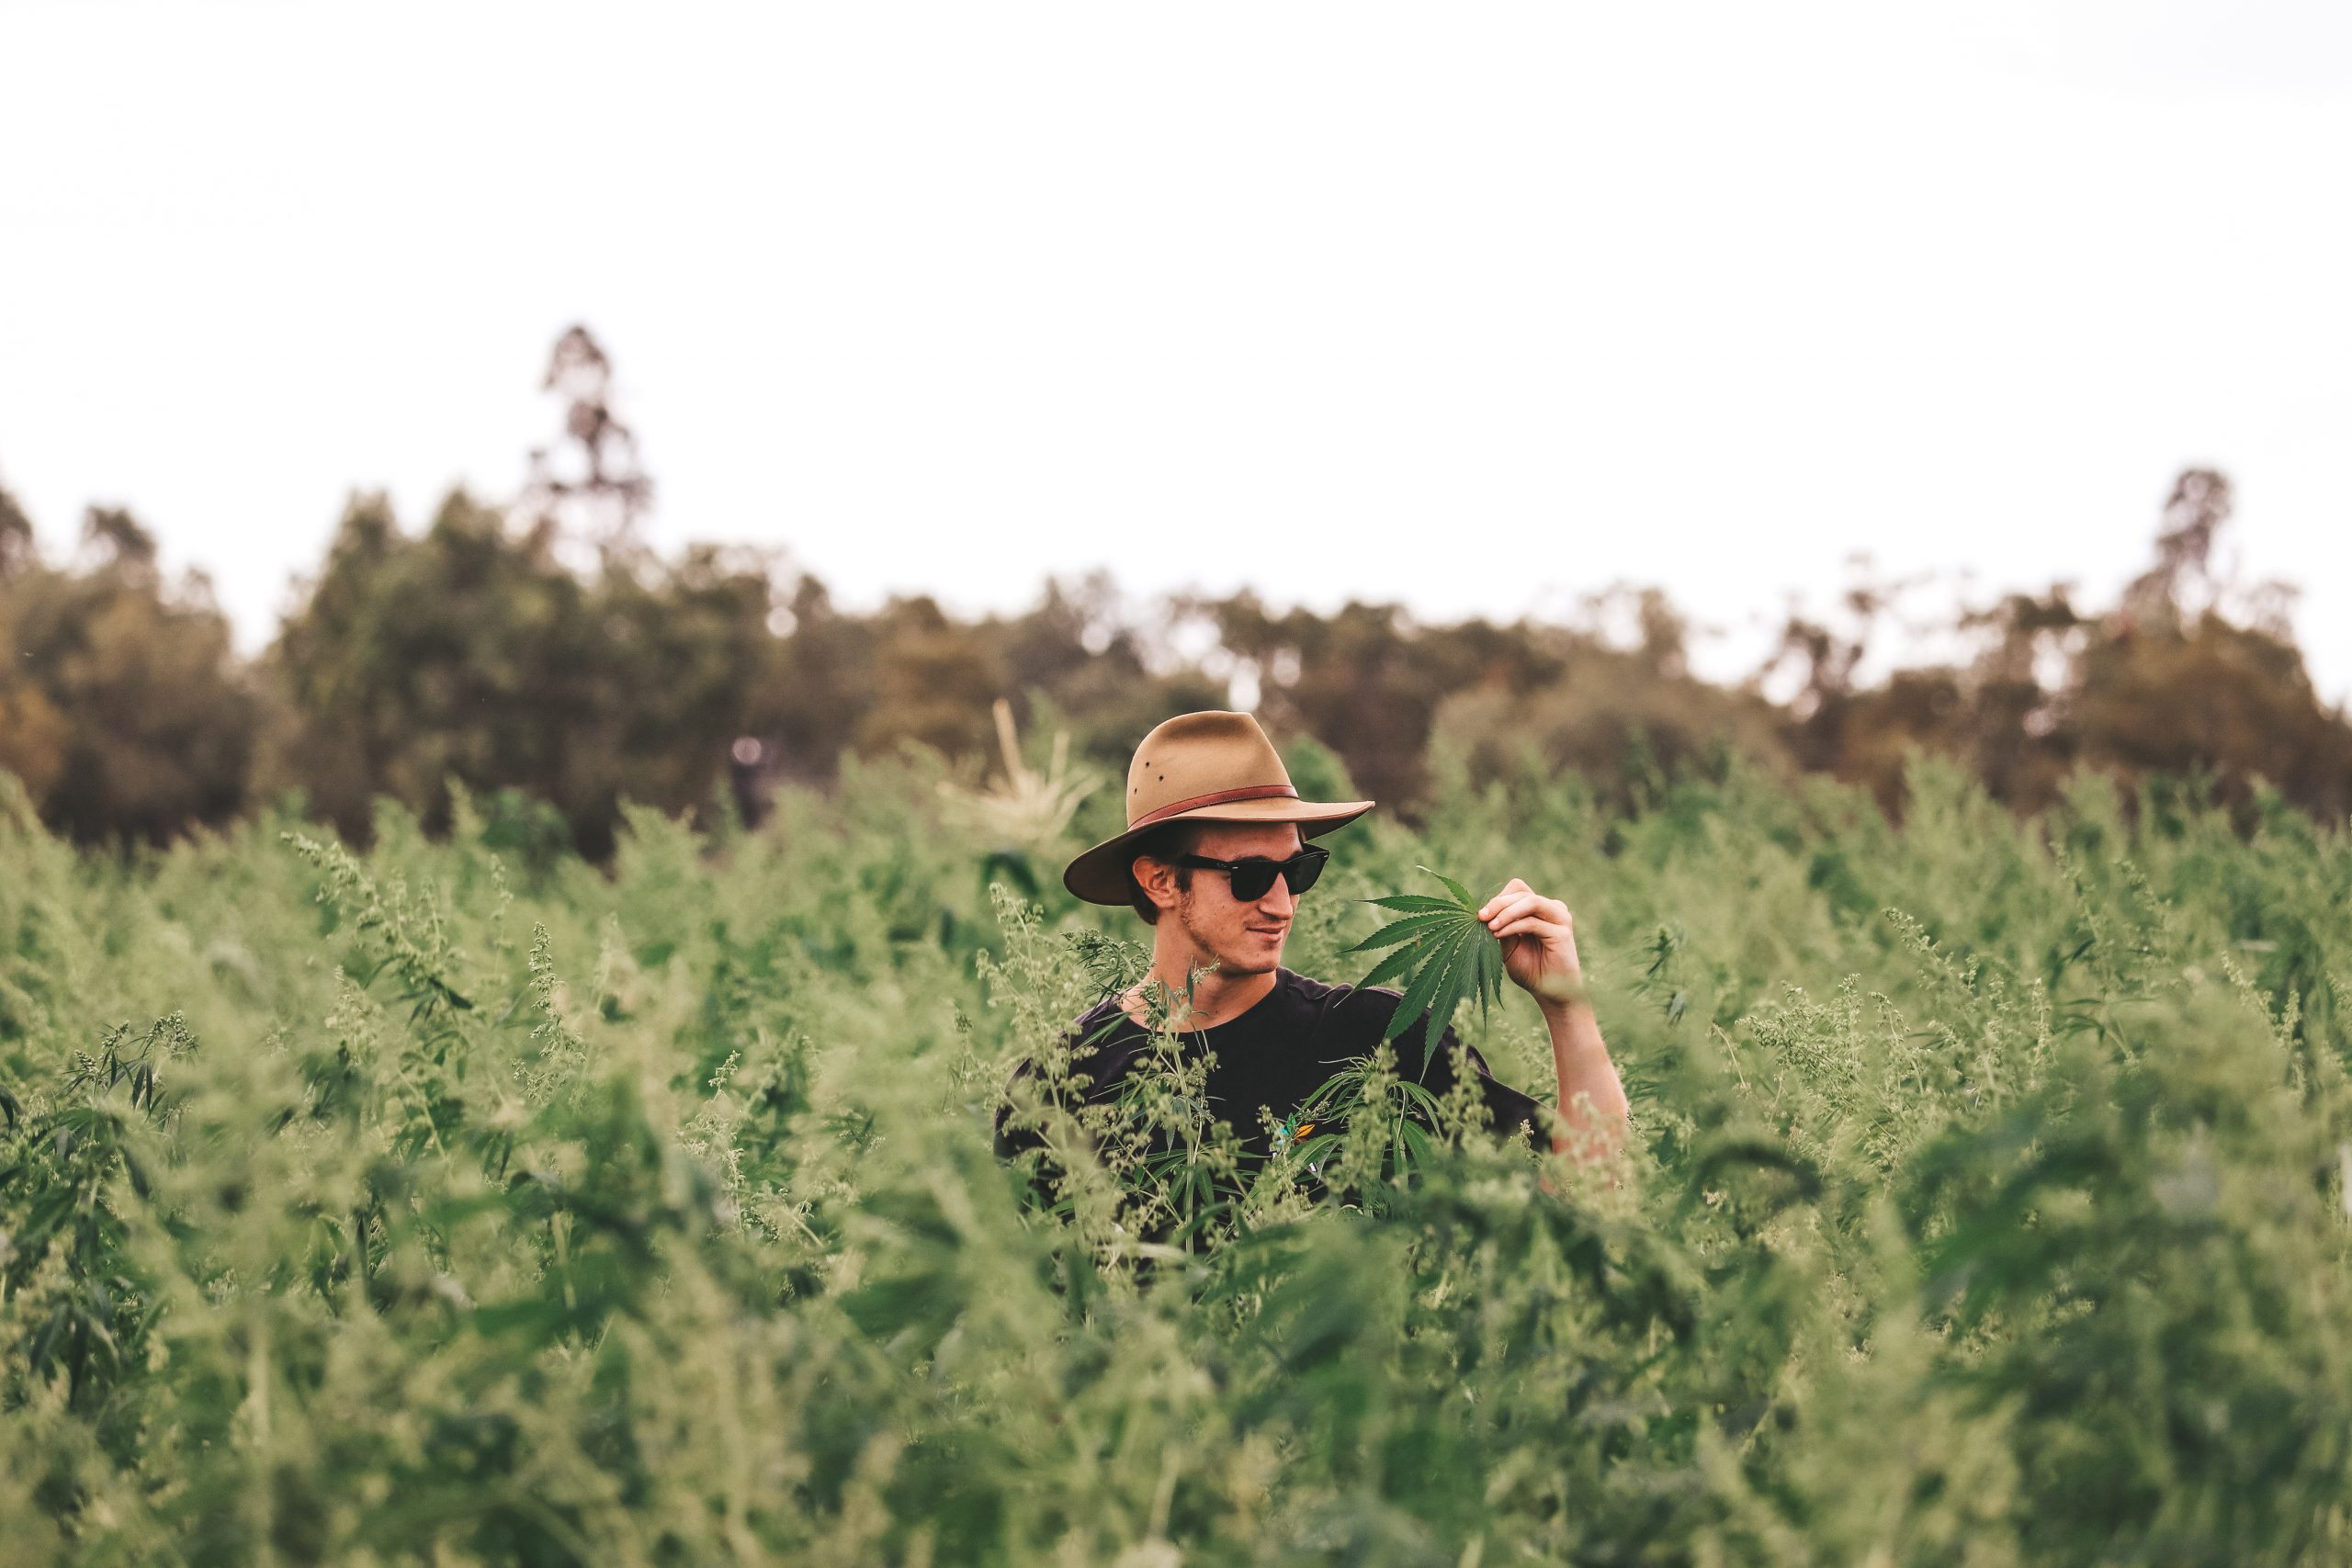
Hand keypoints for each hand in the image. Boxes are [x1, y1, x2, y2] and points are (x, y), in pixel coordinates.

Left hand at [1479, 878, 1584, 1011]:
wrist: (1549, 992)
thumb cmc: (1530, 970)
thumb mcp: (1509, 945)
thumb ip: (1501, 926)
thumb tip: (1484, 913)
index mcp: (1539, 909)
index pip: (1518, 889)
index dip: (1499, 897)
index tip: (1480, 914)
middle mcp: (1552, 909)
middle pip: (1522, 892)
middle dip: (1498, 903)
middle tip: (1481, 917)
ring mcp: (1560, 918)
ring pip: (1530, 901)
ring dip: (1506, 912)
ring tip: (1490, 926)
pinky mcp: (1562, 932)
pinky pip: (1533, 922)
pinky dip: (1513, 926)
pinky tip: (1499, 935)